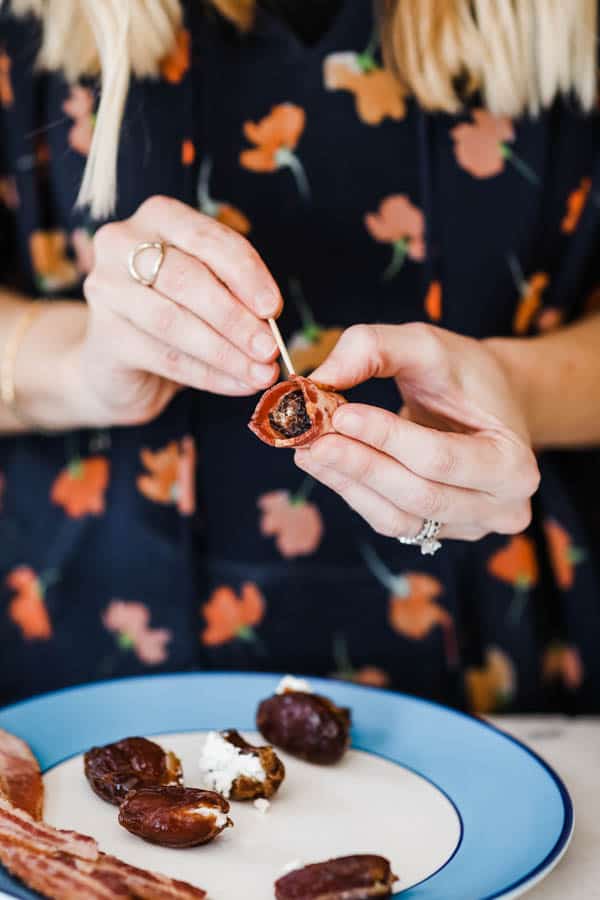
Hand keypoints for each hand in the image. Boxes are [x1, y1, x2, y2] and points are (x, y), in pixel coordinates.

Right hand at [74, 196, 280, 425]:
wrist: (120, 363)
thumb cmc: (175, 312)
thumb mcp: (210, 290)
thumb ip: (237, 295)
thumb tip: (271, 324)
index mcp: (159, 217)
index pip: (208, 238)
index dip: (246, 274)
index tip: (274, 308)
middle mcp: (122, 243)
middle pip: (187, 279)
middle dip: (235, 318)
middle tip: (269, 348)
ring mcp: (106, 289)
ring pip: (173, 321)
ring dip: (225, 352)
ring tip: (260, 373)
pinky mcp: (105, 337)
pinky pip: (165, 357)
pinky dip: (209, 375)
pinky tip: (238, 385)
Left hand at [294, 323, 539, 541]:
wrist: (488, 406)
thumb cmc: (465, 375)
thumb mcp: (428, 345)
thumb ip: (376, 348)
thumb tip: (320, 378)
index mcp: (514, 465)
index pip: (440, 460)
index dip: (387, 439)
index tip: (340, 415)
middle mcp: (501, 508)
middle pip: (419, 495)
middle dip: (360, 465)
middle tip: (312, 438)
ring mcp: (469, 528)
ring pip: (398, 517)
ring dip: (348, 483)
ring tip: (308, 450)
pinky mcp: (436, 532)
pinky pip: (388, 521)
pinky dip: (351, 492)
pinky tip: (323, 464)